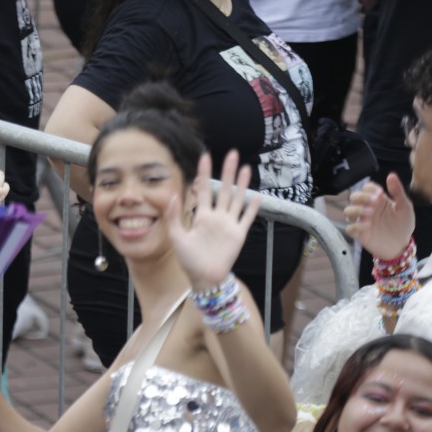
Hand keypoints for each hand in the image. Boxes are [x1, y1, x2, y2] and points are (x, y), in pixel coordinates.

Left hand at [167, 151, 261, 290]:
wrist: (204, 278)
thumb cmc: (188, 260)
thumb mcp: (176, 237)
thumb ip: (174, 217)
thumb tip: (174, 195)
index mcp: (201, 216)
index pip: (203, 189)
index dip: (204, 173)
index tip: (205, 156)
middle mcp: (216, 217)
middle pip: (223, 189)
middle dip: (227, 171)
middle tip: (231, 153)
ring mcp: (229, 224)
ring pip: (237, 199)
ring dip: (241, 184)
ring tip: (245, 167)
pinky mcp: (239, 234)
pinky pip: (247, 218)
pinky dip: (253, 207)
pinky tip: (257, 195)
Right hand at [344, 174, 414, 261]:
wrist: (401, 245)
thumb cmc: (403, 225)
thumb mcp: (405, 207)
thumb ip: (398, 191)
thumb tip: (391, 175)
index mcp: (378, 200)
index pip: (367, 188)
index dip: (371, 189)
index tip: (381, 194)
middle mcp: (368, 208)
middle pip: (354, 196)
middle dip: (362, 198)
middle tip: (374, 204)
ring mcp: (362, 220)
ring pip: (348, 210)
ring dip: (357, 211)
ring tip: (370, 216)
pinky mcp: (359, 233)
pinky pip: (349, 228)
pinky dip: (355, 226)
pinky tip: (367, 227)